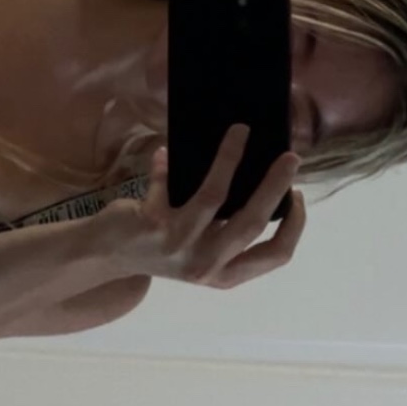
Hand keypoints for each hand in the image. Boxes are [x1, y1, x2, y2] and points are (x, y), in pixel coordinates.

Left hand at [92, 124, 304, 288]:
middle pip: (252, 223)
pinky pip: (167, 184)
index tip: (299, 196)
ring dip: (231, 159)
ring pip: (215, 198)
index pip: (274, 256)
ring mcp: (178, 247)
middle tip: (291, 157)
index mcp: (225, 274)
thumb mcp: (202, 248)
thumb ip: (226, 228)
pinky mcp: (153, 226)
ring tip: (241, 131)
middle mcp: (205, 266)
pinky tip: (165, 151)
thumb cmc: (162, 247)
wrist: (107, 256)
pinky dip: (165, 166)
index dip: (294, 226)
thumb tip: (256, 176)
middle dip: (275, 186)